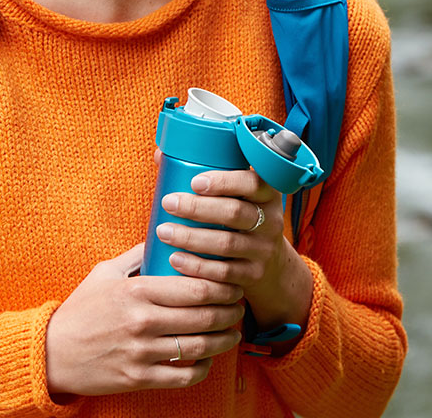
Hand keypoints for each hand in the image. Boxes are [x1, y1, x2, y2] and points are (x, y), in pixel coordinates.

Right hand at [45, 244, 244, 396]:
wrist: (53, 352)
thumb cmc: (81, 309)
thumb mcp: (105, 273)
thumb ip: (138, 255)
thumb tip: (166, 235)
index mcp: (136, 292)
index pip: (194, 288)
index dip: (222, 286)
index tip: (232, 282)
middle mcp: (142, 322)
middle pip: (203, 316)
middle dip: (230, 310)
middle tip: (240, 304)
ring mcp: (142, 353)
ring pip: (199, 347)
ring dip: (224, 339)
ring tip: (234, 330)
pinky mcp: (140, 379)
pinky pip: (184, 376)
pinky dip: (204, 367)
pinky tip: (209, 357)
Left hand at [155, 170, 312, 330]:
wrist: (271, 265)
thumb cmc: (241, 218)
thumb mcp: (237, 196)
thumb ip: (207, 175)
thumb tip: (160, 155)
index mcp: (266, 195)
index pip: (251, 183)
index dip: (224, 181)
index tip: (194, 182)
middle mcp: (270, 221)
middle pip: (234, 213)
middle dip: (198, 208)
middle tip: (169, 203)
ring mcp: (263, 250)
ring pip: (226, 243)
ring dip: (191, 238)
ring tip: (164, 231)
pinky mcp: (252, 275)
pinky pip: (224, 272)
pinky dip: (197, 267)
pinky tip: (176, 260)